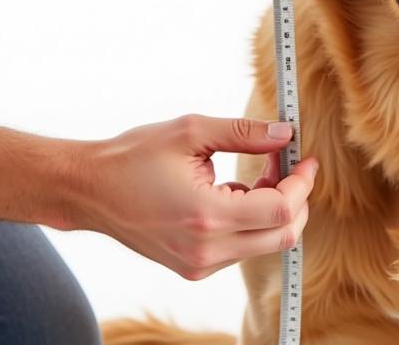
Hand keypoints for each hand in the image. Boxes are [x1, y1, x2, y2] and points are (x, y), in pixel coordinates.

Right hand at [76, 114, 318, 279]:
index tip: (307, 158)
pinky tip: (235, 190)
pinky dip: (253, 219)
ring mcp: (199, 265)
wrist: (91, 190)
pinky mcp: (194, 267)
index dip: (302, 184)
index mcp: (206, 216)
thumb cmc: (135, 156)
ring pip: (264, 243)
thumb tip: (286, 134)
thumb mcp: (192, 131)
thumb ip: (244, 132)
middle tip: (291, 163)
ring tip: (261, 169)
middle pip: (281, 235)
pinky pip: (242, 246)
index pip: (279, 210)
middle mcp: (206, 251)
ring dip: (275, 207)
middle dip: (297, 198)